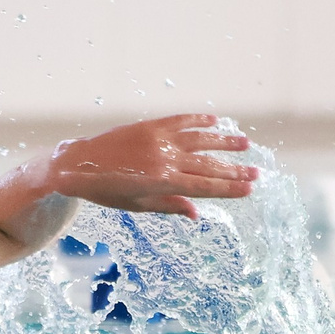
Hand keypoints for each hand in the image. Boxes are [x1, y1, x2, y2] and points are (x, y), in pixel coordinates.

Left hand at [48, 113, 257, 219]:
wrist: (77, 165)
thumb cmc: (106, 191)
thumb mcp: (137, 205)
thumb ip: (169, 206)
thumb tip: (197, 213)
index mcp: (162, 183)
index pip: (204, 187)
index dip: (229, 189)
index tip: (249, 189)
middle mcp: (164, 160)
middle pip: (208, 165)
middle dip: (234, 171)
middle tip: (257, 173)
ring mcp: (159, 140)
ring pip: (200, 140)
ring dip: (224, 142)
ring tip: (245, 144)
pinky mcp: (150, 126)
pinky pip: (181, 121)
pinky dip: (199, 120)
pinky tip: (215, 121)